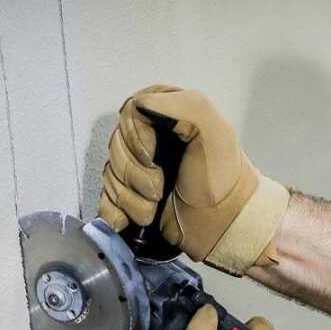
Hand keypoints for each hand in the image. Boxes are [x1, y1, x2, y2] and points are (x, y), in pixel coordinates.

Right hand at [99, 84, 289, 276]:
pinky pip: (107, 199)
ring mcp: (140, 170)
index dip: (137, 139)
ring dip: (133, 196)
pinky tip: (141, 217)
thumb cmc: (222, 181)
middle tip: (162, 187)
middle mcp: (152, 139)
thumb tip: (140, 104)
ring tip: (157, 204)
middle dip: (136, 173)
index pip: (129, 114)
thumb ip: (185, 104)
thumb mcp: (216, 131)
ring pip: (111, 174)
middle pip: (116, 146)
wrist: (223, 226)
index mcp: (169, 116)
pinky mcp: (133, 197)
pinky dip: (121, 211)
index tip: (153, 157)